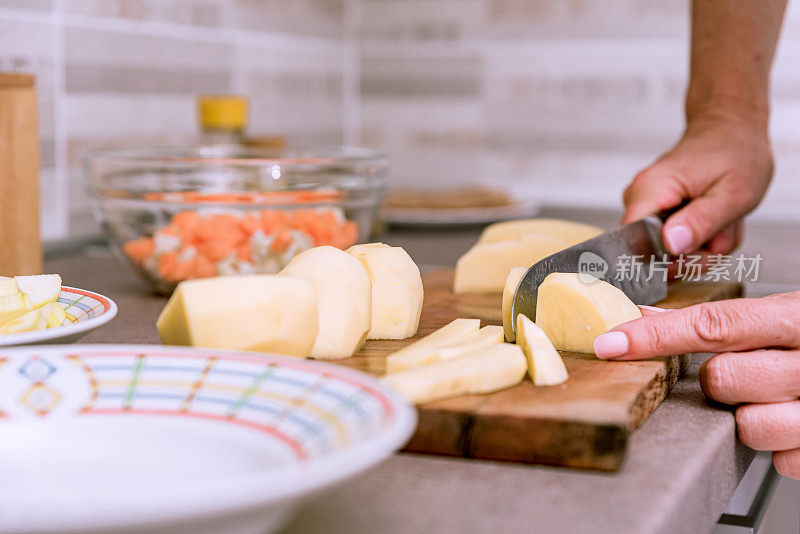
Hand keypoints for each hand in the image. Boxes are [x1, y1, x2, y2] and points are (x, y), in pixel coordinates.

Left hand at [593, 293, 799, 478]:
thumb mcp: (791, 316)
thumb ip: (726, 322)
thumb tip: (649, 318)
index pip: (712, 326)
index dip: (654, 336)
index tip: (611, 343)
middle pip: (722, 379)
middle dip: (722, 378)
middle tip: (751, 370)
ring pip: (746, 425)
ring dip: (750, 415)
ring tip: (780, 398)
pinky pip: (779, 460)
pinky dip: (783, 444)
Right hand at [623, 110, 772, 255]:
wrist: (731, 130)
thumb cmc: (736, 152)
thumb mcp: (733, 193)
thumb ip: (702, 221)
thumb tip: (671, 246)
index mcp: (651, 189)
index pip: (633, 242)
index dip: (664, 260)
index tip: (698, 254)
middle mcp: (638, 198)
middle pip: (652, 253)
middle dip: (694, 255)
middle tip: (722, 233)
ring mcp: (643, 206)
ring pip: (665, 252)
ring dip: (701, 247)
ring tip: (722, 222)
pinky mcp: (652, 214)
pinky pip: (671, 244)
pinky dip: (698, 240)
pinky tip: (712, 222)